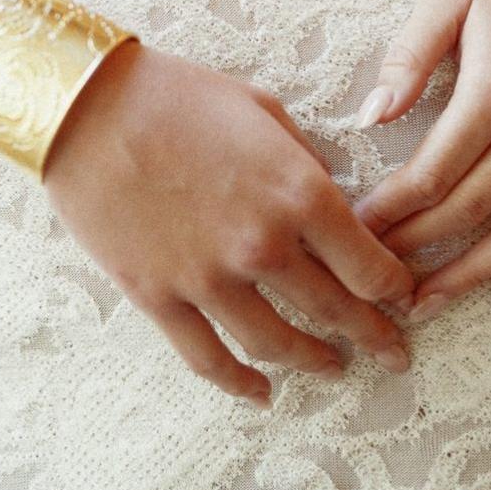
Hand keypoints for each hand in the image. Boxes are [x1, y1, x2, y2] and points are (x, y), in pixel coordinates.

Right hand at [41, 39, 416, 406]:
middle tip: (393, 351)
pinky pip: (209, 359)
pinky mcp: (159, 298)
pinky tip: (262, 394)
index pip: (370, 265)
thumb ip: (303, 161)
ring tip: (334, 367)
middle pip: (336, 311)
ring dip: (314, 361)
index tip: (404, 297)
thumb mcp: (260, 109)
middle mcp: (263, 246)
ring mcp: (209, 279)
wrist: (86, 106)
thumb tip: (330, 197)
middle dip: (373, 335)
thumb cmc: (175, 95)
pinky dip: (240, 385)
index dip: (395, 289)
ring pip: (278, 345)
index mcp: (299, 193)